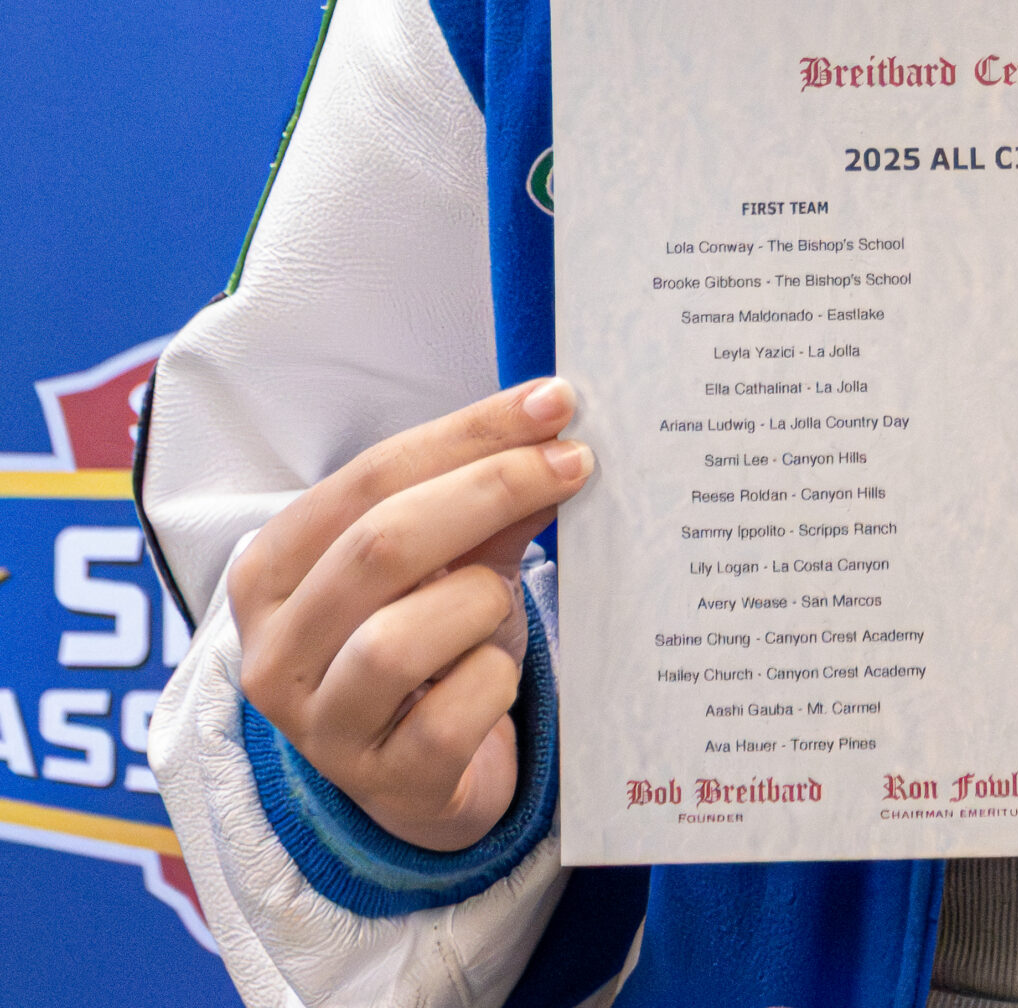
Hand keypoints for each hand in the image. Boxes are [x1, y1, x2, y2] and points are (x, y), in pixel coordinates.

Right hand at [230, 381, 592, 851]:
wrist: (429, 773)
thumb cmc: (434, 643)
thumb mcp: (452, 559)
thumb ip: (488, 500)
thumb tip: (551, 426)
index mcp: (274, 572)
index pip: (369, 477)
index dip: (468, 433)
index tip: (554, 403)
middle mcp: (275, 652)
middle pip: (381, 545)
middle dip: (492, 489)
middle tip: (573, 463)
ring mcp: (320, 729)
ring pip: (398, 640)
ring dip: (478, 602)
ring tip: (500, 603)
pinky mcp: (380, 785)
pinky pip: (447, 720)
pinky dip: (492, 682)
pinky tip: (496, 676)